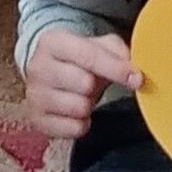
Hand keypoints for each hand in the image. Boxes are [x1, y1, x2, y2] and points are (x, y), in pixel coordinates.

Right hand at [24, 28, 138, 141]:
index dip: (116, 68)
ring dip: (88, 105)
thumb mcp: (97, 45)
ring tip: (81, 95)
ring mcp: (34, 95)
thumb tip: (131, 69)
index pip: (88, 55)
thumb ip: (117, 51)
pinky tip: (74, 112)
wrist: (49, 75)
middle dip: (96, 85)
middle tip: (92, 82)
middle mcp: (38, 67)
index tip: (137, 78)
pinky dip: (82, 123)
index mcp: (52, 42)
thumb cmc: (78, 60)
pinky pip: (75, 129)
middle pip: (85, 84)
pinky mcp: (37, 120)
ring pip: (79, 108)